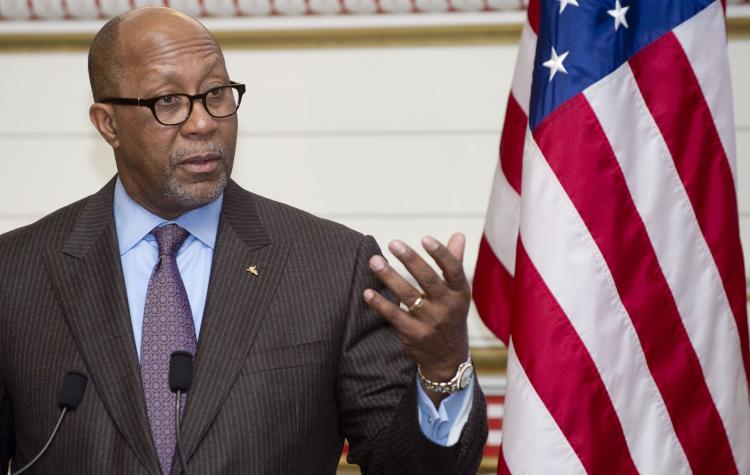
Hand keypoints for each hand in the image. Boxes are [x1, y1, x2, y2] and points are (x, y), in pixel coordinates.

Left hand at [363, 233, 470, 402]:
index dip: (441, 253)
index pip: (454, 269)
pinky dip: (380, 304)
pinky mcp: (414, 335)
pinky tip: (367, 292)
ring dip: (389, 277)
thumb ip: (454, 263)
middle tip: (393, 243)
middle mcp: (448, 307)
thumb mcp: (457, 293)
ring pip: (408, 296)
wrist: (448, 358)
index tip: (425, 238)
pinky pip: (394, 316)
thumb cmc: (450, 315)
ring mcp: (431, 322)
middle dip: (411, 260)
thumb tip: (458, 235)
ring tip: (374, 261)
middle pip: (429, 280)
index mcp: (460, 293)